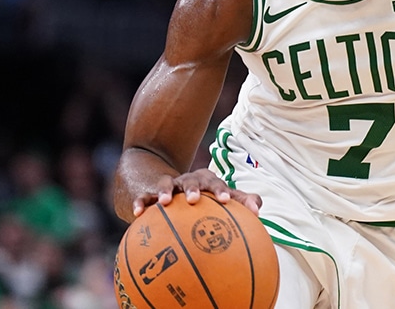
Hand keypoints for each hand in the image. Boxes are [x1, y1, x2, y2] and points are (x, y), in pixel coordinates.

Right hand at [131, 168, 263, 217]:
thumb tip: (258, 211)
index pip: (216, 183)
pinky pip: (143, 198)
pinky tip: (137, 214)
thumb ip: (242, 203)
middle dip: (193, 187)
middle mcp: (187, 181)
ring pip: (166, 184)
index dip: (222, 190)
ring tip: (164, 202)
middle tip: (195, 200)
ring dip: (165, 191)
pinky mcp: (150, 194)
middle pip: (192, 179)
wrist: (170, 188)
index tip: (226, 200)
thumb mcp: (221, 199)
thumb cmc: (204, 199)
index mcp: (206, 182)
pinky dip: (140, 203)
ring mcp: (168, 186)